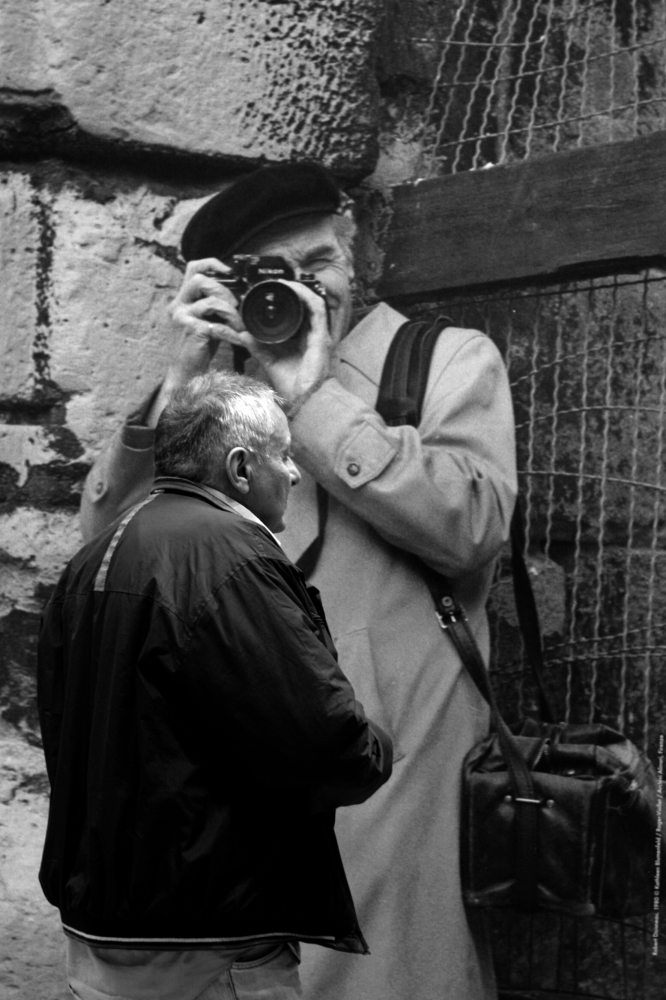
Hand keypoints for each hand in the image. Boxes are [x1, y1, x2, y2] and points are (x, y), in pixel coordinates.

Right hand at [147, 259, 245, 425]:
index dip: (212, 263)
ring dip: (231, 312)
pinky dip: (232, 333)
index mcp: (181, 300)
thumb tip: (236, 295)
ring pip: (210, 301)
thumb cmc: (196, 350)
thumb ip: (212, 306)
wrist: (183, 375)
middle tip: (235, 304)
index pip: (193, 268)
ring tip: (239, 324)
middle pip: (199, 279)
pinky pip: (217, 326)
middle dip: (223, 289)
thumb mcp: (202, 321)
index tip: (230, 271)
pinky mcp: (192, 332)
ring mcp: (182, 318)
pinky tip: (240, 339)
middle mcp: (178, 305)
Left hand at [235, 280, 333, 407]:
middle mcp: (313, 333)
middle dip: (292, 290)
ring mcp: (319, 333)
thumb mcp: (269, 360)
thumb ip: (257, 347)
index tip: (269, 292)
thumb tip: (243, 334)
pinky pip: (317, 308)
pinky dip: (306, 296)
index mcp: (302, 338)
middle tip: (274, 283)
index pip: (297, 312)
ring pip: (312, 301)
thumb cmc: (292, 384)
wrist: (304, 399)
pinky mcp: (322, 335)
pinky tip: (293, 289)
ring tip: (283, 282)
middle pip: (305, 304)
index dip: (287, 299)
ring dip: (298, 289)